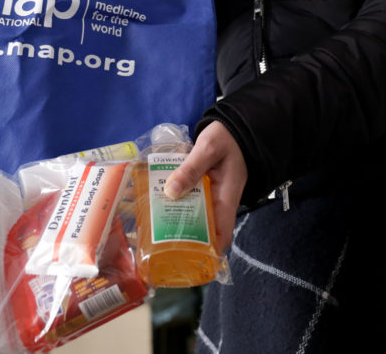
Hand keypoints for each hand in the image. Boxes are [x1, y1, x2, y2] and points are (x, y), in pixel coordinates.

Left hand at [163, 121, 246, 251]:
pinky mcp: (203, 187)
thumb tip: (170, 193)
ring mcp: (211, 195)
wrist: (234, 126)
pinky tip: (157, 199)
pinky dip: (176, 201)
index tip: (188, 258)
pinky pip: (190, 199)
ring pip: (194, 214)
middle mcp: (220, 202)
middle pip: (204, 229)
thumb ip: (190, 168)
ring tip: (151, 221)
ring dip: (176, 217)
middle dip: (184, 235)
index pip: (223, 235)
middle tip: (158, 238)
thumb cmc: (227, 138)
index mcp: (227, 198)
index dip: (209, 252)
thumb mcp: (208, 148)